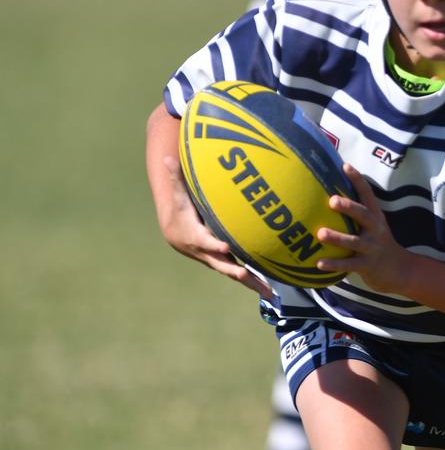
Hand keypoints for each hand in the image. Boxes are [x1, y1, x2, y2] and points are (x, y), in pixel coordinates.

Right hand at [159, 157, 271, 296]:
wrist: (175, 232)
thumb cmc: (180, 209)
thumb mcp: (179, 194)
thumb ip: (177, 177)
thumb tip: (168, 157)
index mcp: (196, 236)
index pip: (206, 241)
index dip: (215, 244)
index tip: (226, 246)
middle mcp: (207, 253)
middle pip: (221, 263)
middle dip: (233, 269)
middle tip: (245, 274)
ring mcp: (217, 260)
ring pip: (234, 273)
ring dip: (250, 282)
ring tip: (268, 292)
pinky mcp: (226, 262)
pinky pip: (240, 274)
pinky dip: (254, 282)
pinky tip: (270, 291)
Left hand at [316, 164, 409, 293]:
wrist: (399, 270)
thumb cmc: (377, 243)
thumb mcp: (373, 225)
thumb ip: (356, 213)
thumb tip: (329, 195)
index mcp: (375, 216)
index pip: (367, 194)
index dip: (357, 180)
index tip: (345, 166)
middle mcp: (375, 229)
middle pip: (363, 215)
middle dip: (349, 207)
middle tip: (332, 200)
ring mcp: (372, 248)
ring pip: (354, 241)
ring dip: (337, 237)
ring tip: (320, 233)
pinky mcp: (367, 266)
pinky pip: (349, 265)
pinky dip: (334, 264)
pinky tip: (318, 263)